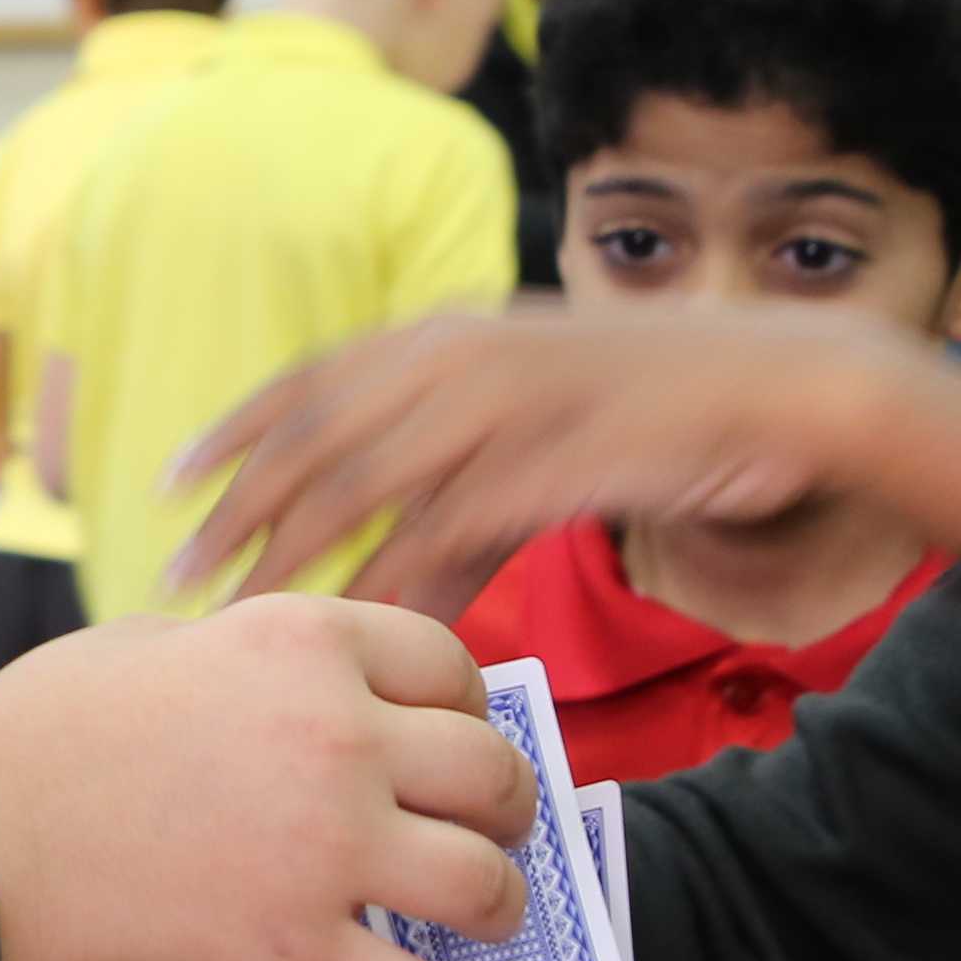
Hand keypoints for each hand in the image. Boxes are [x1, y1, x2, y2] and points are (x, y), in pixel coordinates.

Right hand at [0, 598, 534, 960]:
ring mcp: (325, 852)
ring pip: (485, 883)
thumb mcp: (156, 644)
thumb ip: (254, 658)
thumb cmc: (38, 738)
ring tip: (481, 916)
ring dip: (496, 904)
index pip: (446, 665)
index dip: (464, 707)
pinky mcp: (295, 954)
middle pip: (489, 773)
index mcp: (300, 643)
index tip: (453, 737)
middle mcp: (337, 738)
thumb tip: (306, 690)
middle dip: (501, 806)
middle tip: (488, 830)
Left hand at [168, 307, 960, 618]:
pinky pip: (461, 522)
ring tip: (245, 614)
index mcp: (456, 337)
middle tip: (176, 573)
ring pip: (374, 479)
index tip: (170, 481)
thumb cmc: (664, 417)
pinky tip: (367, 623)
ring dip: (302, 548)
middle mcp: (468, 358)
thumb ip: (465, 505)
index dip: (236, 429)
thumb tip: (400, 588)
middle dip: (241, 506)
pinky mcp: (561, 457)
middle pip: (321, 432)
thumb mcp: (543, 441)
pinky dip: (408, 576)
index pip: (315, 377)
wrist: (790, 389)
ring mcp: (514, 405)